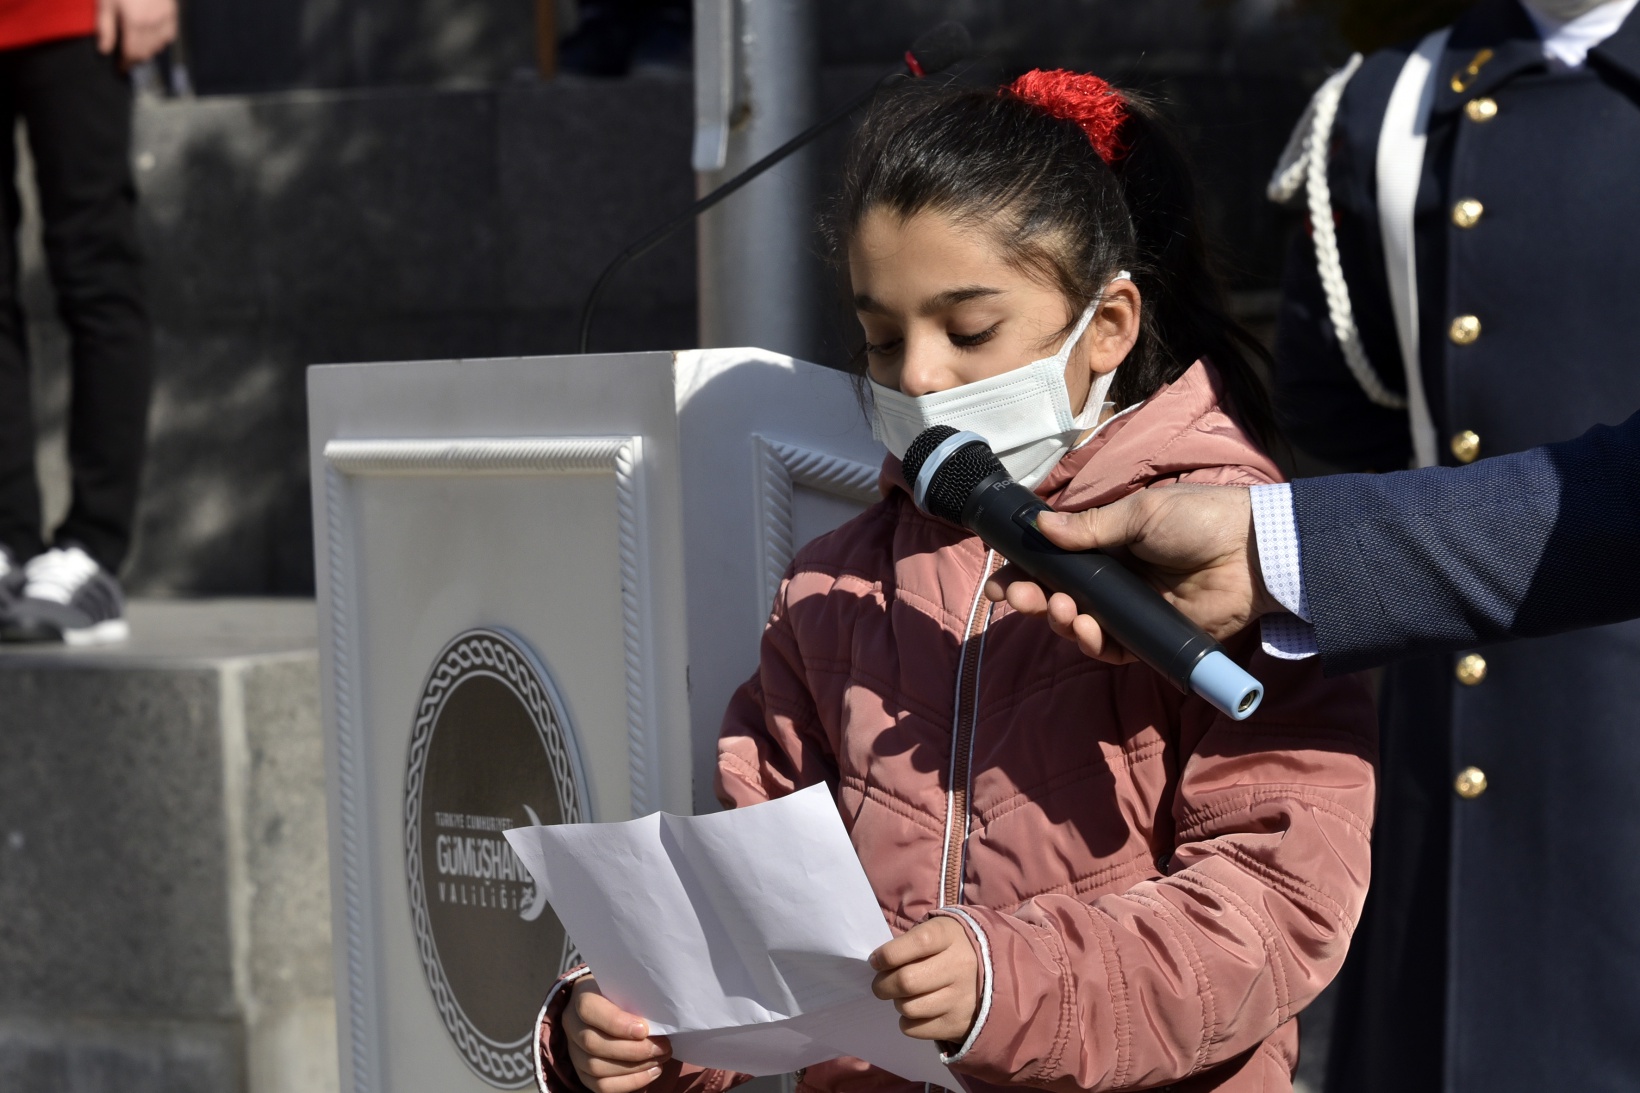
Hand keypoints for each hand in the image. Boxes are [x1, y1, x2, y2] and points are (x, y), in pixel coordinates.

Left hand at [97, 0, 178, 67]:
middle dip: (135, 60)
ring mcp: (165, 22)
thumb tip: (104, 51)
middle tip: (126, 60)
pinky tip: (151, 37)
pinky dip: (159, 42)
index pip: (132, 54)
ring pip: (158, 47)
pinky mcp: (172, 15)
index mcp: (135, 24)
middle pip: (146, 53)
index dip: (126, 65)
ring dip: (147, 52)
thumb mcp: (106, 3)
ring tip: (137, 48)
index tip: (120, 70)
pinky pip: (168, 37)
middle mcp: (153, 27)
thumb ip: (105, 27)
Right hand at [563, 977, 671, 1092]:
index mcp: (581, 996)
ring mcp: (574, 1052)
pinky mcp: (583, 1073)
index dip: (615, 1022)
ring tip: (659, 1059)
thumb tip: (660, 1022)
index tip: (644, 1030)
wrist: (611, 1006)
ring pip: (597, 1068)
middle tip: (663, 1047)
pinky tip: (651, 1072)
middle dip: (633, 1050)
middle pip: (593, 1044)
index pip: (588, 1009)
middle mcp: (572, 1025)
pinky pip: (602, 1086)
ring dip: (634, 1067)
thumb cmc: (625, 995)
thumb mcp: (629, 988)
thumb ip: (637, 999)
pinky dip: (630, 1083)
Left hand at [869, 916, 978, 1042]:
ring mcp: (961, 998)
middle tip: (881, 984)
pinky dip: (908, 1021)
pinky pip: (915, 1029)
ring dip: (897, 1003)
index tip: (876, 961)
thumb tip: (878, 965)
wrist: (995, 974)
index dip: (888, 954)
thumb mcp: (937, 931)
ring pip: (908, 1008)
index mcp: (951, 936)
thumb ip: (910, 943)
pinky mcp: (958, 1024)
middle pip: (907, 981)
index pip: (917, 943)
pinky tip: (917, 1010)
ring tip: (905, 996)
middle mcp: (960, 966)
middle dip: (883, 984)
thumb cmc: (951, 948)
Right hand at [984, 484, 1280, 661]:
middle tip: (1019, 597)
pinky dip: (1095, 644)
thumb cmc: (1198, 520)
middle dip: (1033, 600)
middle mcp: (1115, 582)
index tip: (1000, 581)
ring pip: (1081, 627)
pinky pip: (1113, 650)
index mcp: (1108, 547)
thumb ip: (1091, 527)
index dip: (1025, 573)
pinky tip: (1089, 630)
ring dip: (1062, 621)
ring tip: (1065, 610)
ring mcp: (1131, 612)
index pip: (1056, 564)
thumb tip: (1041, 526)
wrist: (1251, 550)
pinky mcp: (1152, 640)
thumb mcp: (1140, 513)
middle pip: (1060, 598)